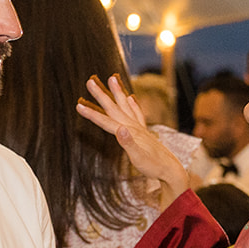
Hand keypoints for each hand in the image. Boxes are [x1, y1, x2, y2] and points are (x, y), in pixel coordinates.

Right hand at [77, 75, 192, 198]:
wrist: (170, 169)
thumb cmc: (153, 166)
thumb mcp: (138, 158)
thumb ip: (128, 143)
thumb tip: (119, 130)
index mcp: (128, 132)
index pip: (105, 121)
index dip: (91, 114)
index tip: (78, 105)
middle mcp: (133, 127)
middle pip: (113, 108)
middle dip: (100, 95)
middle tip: (90, 81)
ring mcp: (139, 128)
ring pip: (125, 106)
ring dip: (117, 92)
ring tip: (112, 78)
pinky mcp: (143, 132)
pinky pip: (136, 113)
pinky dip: (132, 104)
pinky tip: (130, 98)